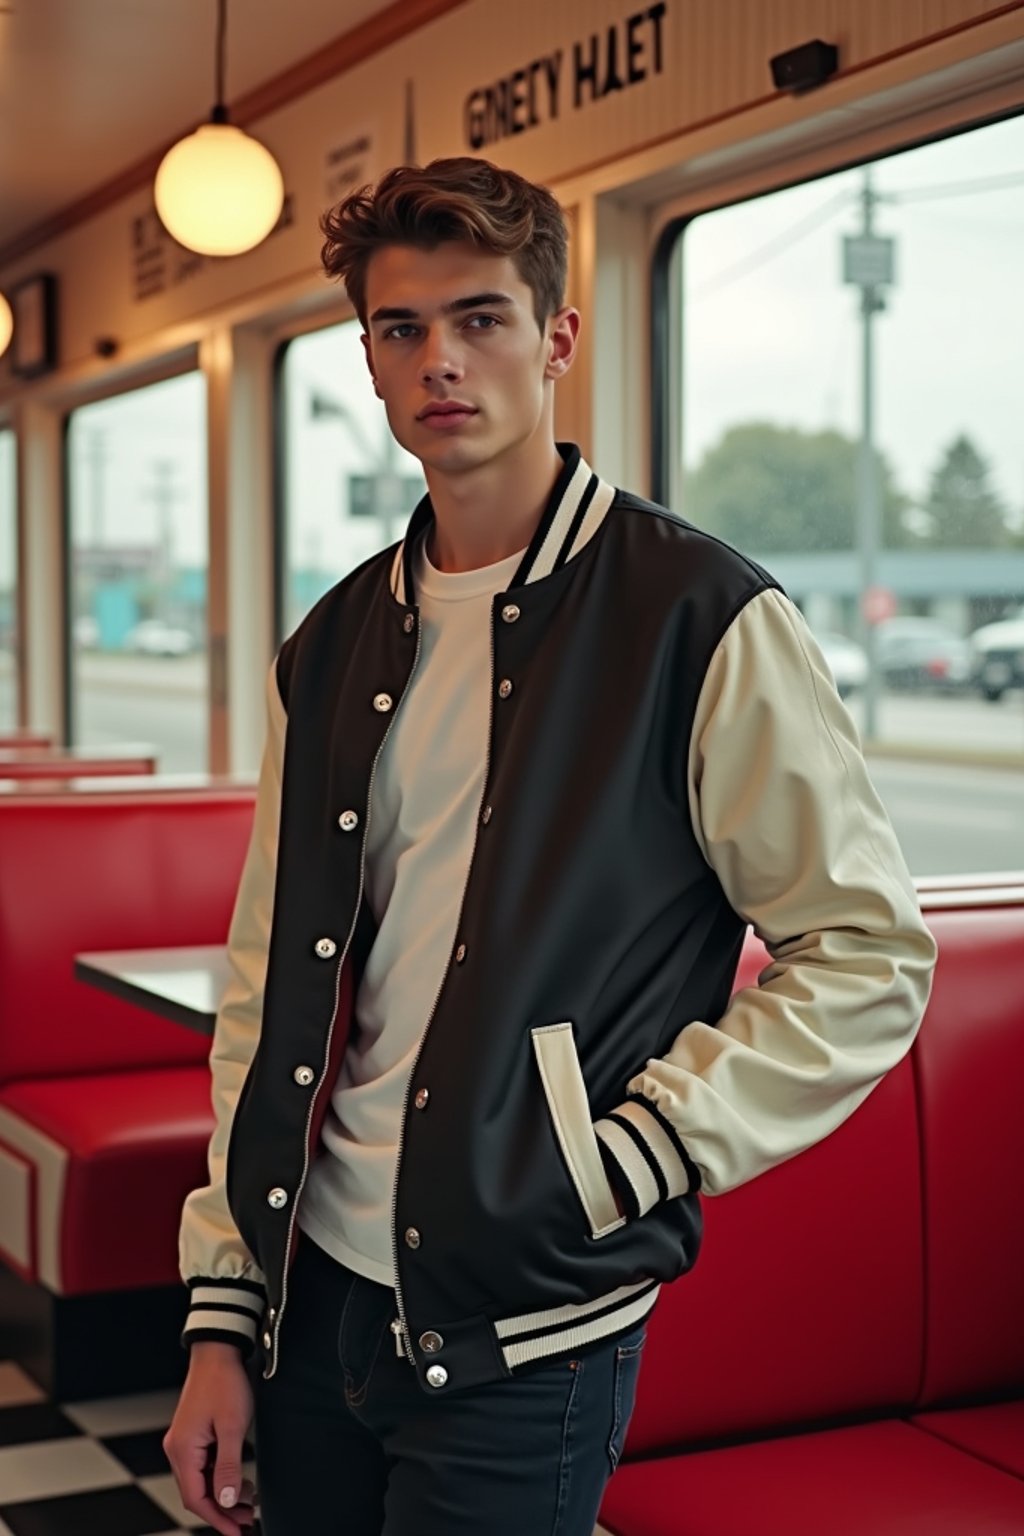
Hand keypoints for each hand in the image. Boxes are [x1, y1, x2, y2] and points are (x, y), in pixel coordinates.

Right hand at [163, 1342, 256, 1534]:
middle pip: (196, 1492)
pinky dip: (219, 1476)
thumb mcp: (233, 1427)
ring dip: (222, 1493)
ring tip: (248, 1500)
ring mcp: (183, 1441)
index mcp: (182, 1450)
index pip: (195, 1498)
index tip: (237, 1531)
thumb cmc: (224, 1382)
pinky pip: (203, 1465)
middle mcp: (177, 1449)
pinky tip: (237, 1479)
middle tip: (247, 1519)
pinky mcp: (192, 1434)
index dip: (216, 1519)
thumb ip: (228, 1466)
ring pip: (200, 1480)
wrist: (218, 1350)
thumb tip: (224, 1501)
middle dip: (221, 1509)